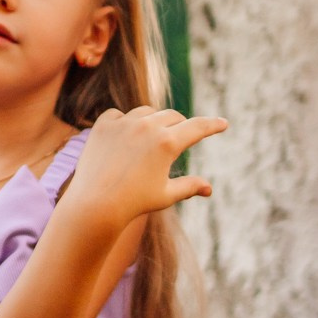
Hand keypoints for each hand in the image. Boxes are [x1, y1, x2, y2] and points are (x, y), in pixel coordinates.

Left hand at [68, 106, 229, 228]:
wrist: (95, 204)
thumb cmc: (134, 203)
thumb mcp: (165, 195)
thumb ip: (189, 187)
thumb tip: (209, 189)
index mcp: (167, 143)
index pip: (197, 127)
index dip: (213, 125)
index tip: (223, 123)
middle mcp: (147, 127)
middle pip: (173, 117)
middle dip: (180, 125)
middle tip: (181, 136)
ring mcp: (123, 123)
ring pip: (147, 112)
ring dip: (154, 121)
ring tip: (153, 136)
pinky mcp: (103, 125)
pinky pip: (118, 115)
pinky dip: (124, 122)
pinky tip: (125, 133)